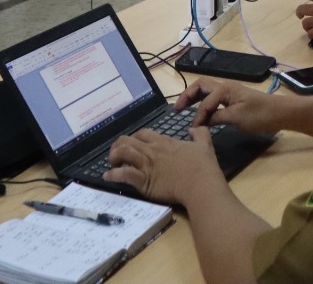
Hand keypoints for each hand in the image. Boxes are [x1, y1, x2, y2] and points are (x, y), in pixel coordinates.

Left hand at [105, 126, 222, 204]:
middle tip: (117, 154)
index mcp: (164, 142)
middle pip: (128, 140)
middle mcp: (152, 151)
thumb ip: (200, 134)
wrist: (200, 184)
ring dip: (113, 157)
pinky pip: (123, 174)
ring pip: (123, 153)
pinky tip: (108, 176)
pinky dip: (113, 175)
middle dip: (119, 145)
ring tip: (112, 163)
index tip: (134, 144)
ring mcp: (147, 165)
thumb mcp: (205, 145)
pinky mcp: (144, 180)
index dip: (135, 137)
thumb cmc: (203, 166)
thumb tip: (195, 128)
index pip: (143, 133)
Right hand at [174, 76, 278, 130]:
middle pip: (200, 87)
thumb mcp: (236, 118)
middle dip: (187, 96)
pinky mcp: (234, 101)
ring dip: (194, 98)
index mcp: (224, 90)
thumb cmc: (259, 115)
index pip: (204, 101)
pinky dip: (204, 104)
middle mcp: (225, 88)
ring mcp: (230, 94)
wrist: (280, 113)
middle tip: (177, 109)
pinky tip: (202, 114)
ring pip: (206, 92)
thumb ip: (217, 118)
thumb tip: (202, 122)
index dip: (197, 115)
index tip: (194, 129)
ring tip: (183, 109)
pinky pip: (214, 99)